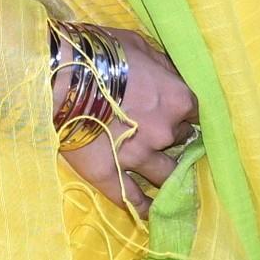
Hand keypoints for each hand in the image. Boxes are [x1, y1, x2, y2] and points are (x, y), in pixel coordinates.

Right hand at [58, 26, 197, 219]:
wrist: (59, 74)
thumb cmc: (100, 52)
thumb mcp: (139, 45)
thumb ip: (163, 65)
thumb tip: (175, 75)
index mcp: (177, 99)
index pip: (199, 113)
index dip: (188, 113)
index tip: (182, 113)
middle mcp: (165, 132)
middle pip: (183, 142)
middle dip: (174, 137)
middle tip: (161, 132)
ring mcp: (139, 157)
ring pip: (166, 175)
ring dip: (167, 173)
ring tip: (166, 176)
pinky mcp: (112, 175)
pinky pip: (135, 200)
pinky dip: (146, 208)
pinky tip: (153, 213)